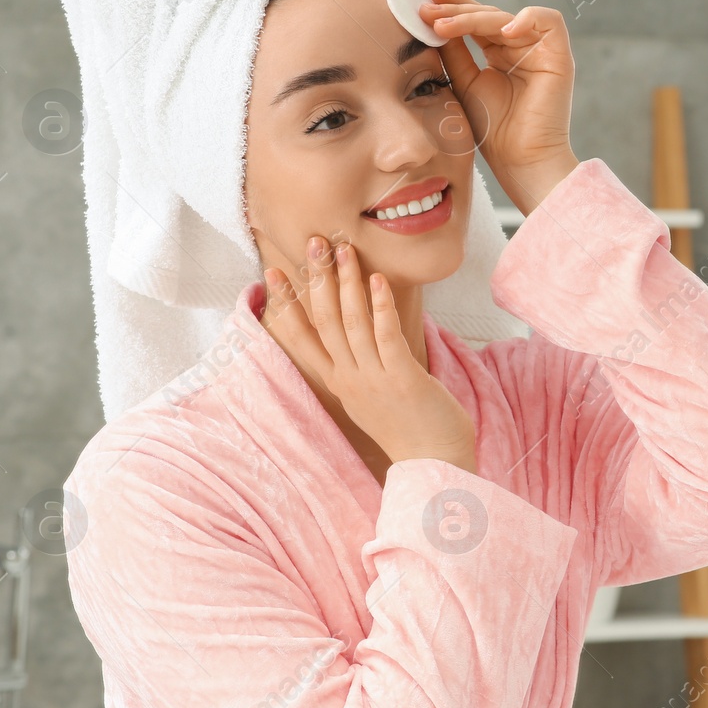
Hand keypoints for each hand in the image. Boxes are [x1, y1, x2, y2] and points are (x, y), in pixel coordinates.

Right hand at [262, 237, 477, 473]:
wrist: (435, 465)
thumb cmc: (410, 427)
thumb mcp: (373, 395)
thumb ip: (360, 366)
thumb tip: (358, 335)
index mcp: (339, 383)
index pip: (303, 338)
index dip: (287, 305)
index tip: (272, 273)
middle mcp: (350, 380)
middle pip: (324, 322)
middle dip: (317, 280)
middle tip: (312, 243)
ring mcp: (373, 380)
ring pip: (351, 324)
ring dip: (347, 284)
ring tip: (344, 250)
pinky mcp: (402, 379)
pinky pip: (386, 336)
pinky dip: (380, 306)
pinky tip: (377, 280)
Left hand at [419, 0, 578, 212]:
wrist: (519, 161)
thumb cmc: (492, 131)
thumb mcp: (463, 83)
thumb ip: (453, 51)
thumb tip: (432, 19)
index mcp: (500, 54)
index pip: (475, 20)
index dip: (452, 4)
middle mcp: (520, 48)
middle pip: (488, 14)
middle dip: (454, 8)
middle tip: (425, 10)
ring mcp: (540, 51)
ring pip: (508, 16)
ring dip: (475, 17)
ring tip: (444, 26)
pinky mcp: (559, 57)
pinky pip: (550, 21)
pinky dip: (527, 19)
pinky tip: (500, 32)